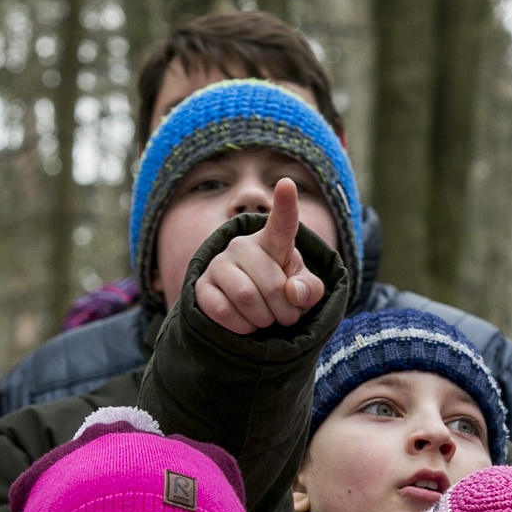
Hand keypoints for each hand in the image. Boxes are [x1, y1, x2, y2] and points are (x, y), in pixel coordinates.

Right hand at [194, 178, 325, 333]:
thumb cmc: (281, 292)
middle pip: (272, 285)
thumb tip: (294, 293)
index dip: (286, 205)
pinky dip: (242, 327)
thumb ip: (310, 289)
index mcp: (273, 242)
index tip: (287, 184)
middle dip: (285, 312)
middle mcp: (242, 246)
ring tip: (266, 320)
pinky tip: (246, 323)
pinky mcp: (201, 286)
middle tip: (286, 317)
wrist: (247, 311)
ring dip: (264, 320)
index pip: (282, 222)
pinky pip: (223, 312)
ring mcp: (219, 264)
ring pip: (246, 298)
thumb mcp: (303, 290)